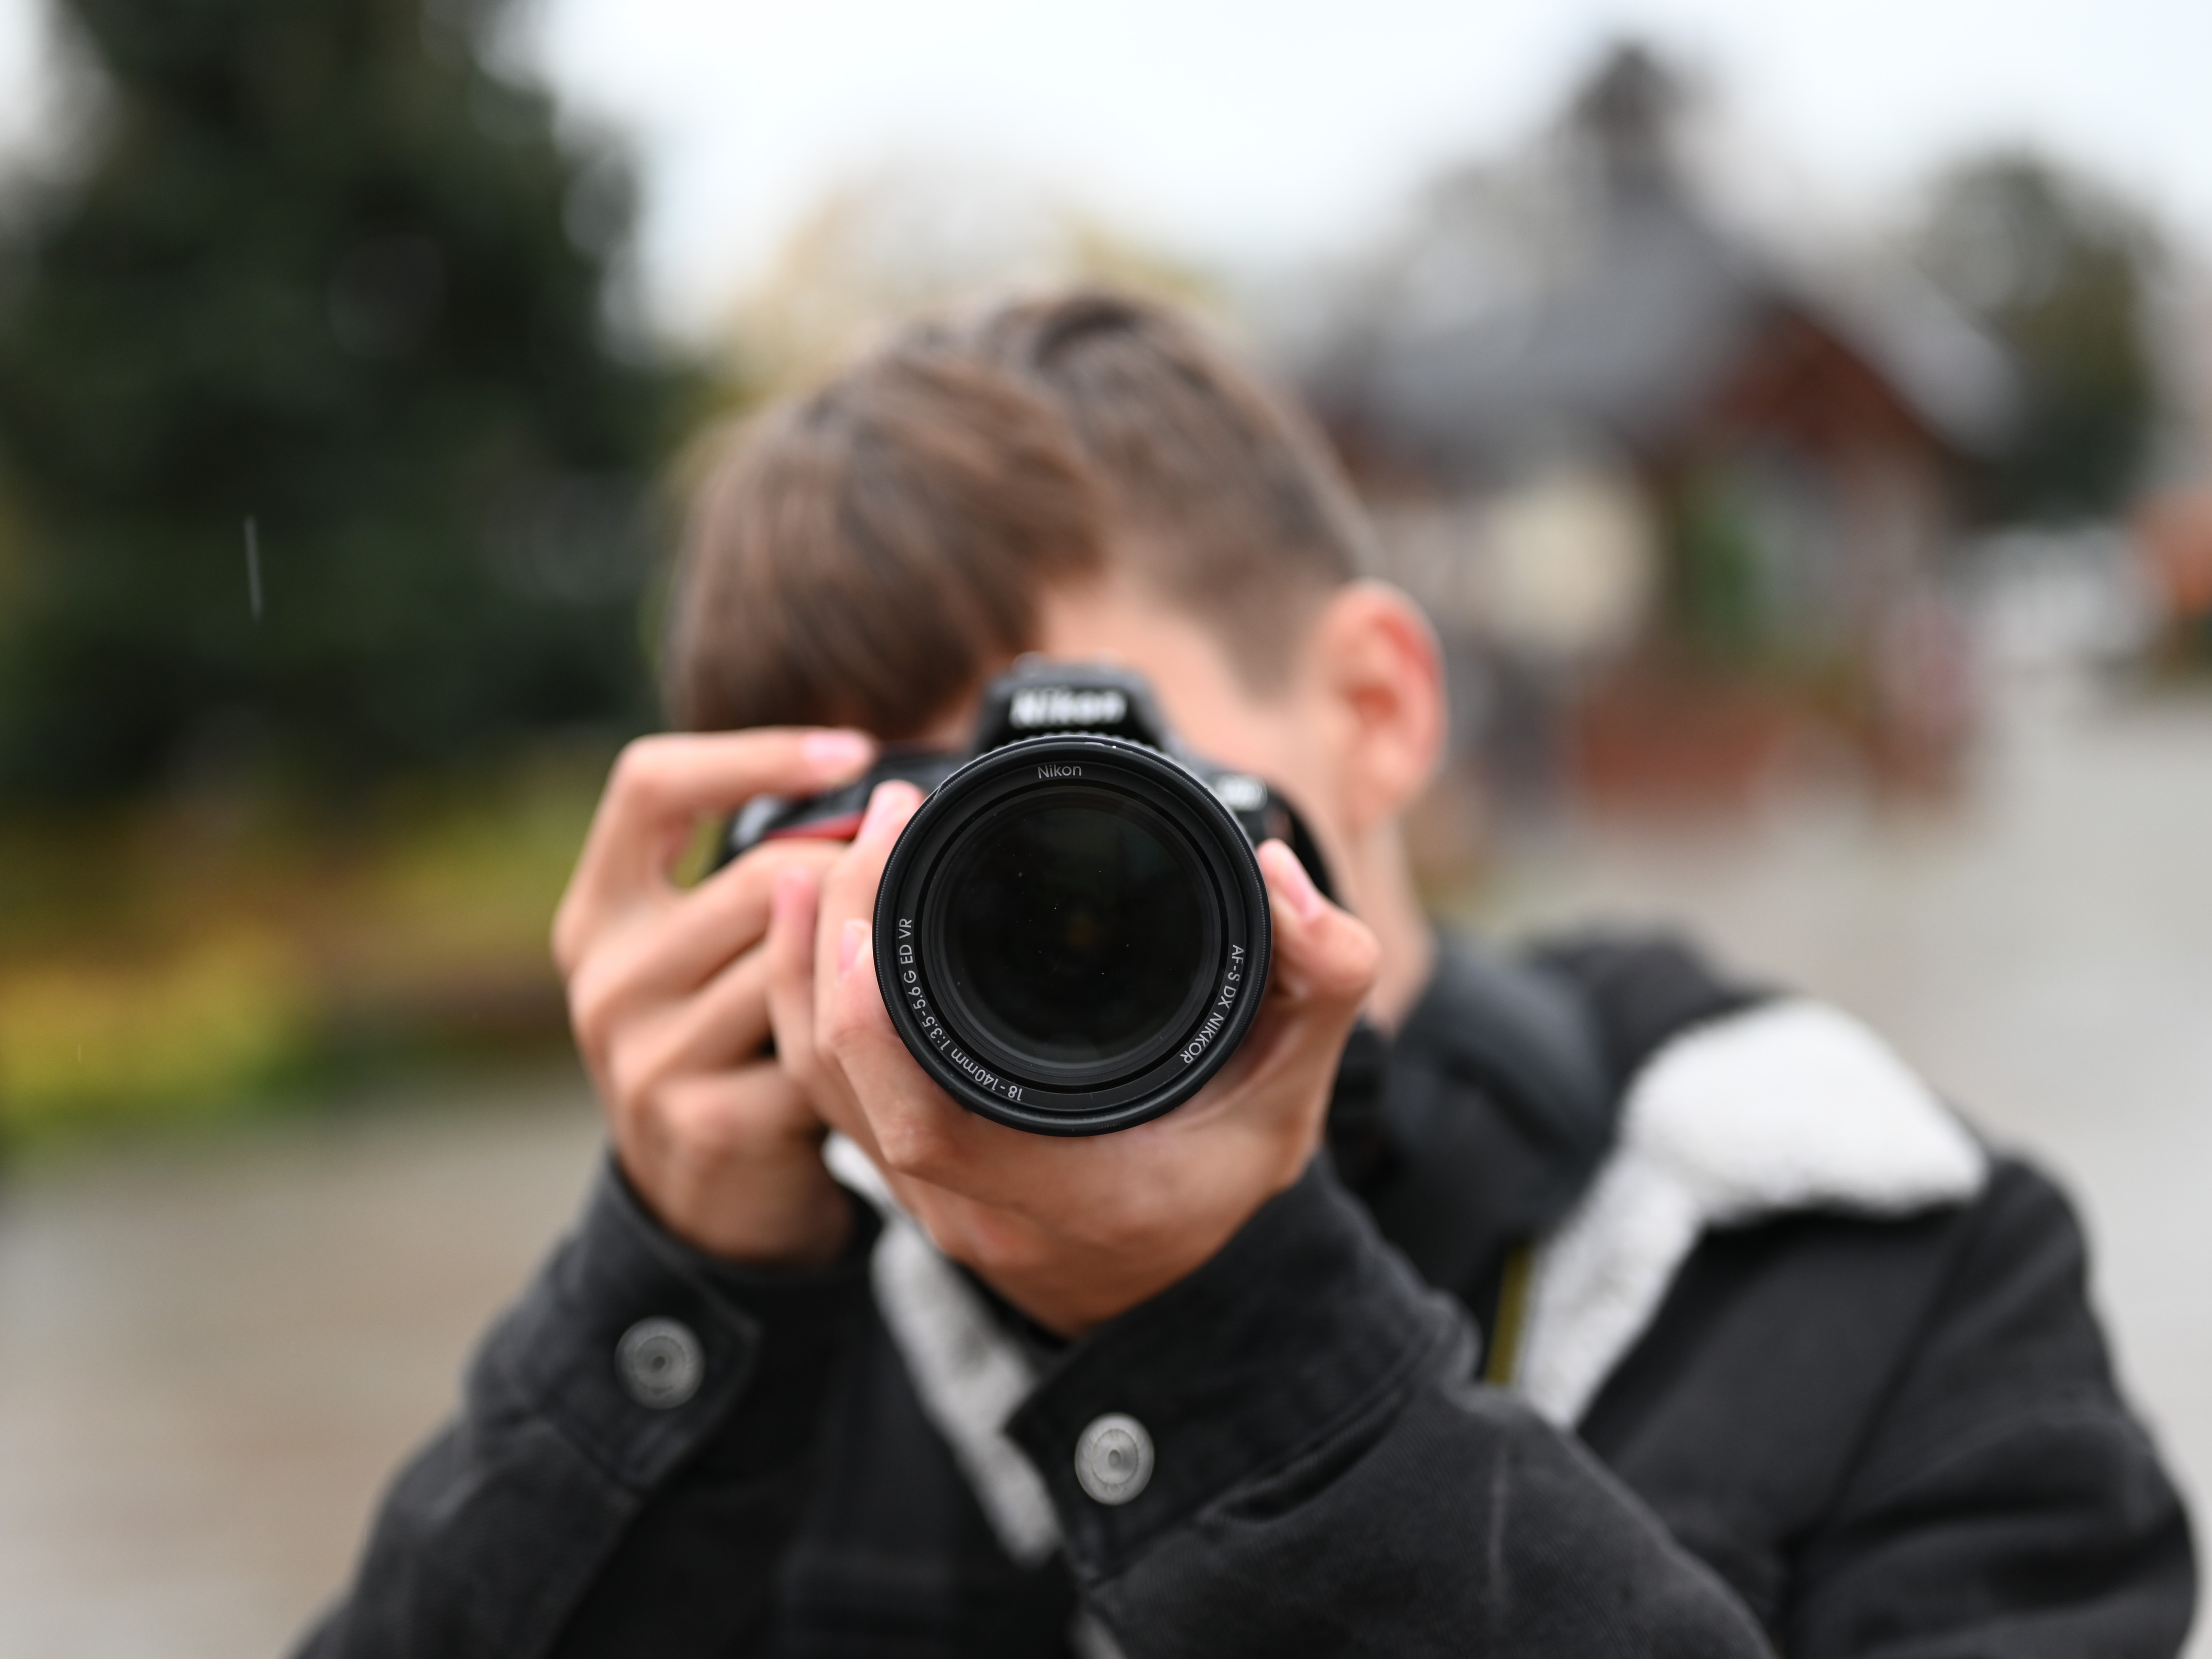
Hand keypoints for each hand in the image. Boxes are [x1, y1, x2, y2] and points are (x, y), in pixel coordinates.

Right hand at [552, 728, 876, 1264]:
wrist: (701, 1198)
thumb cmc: (723, 1040)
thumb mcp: (702, 949)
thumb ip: (744, 871)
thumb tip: (865, 783)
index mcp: (597, 914)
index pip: (650, 784)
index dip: (752, 753)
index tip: (851, 750)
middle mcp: (604, 979)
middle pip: (756, 876)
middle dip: (848, 873)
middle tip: (909, 878)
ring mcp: (645, 1056)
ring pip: (792, 961)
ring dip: (856, 960)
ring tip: (890, 967)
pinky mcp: (704, 1121)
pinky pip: (814, 1051)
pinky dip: (857, 1043)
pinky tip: (878, 1047)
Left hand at [764, 782, 1380, 1334]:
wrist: (1183, 1281)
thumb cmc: (1231, 1177)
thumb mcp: (1301, 1085)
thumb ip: (1323, 978)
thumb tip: (1282, 872)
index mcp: (1073, 1191)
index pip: (930, 1127)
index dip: (875, 1026)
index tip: (873, 905)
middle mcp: (980, 1205)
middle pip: (852, 1085)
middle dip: (837, 943)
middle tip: (880, 816)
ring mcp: (931, 1198)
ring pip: (821, 1086)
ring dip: (806, 968)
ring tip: (828, 850)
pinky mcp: (909, 1175)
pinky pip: (828, 1091)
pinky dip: (809, 1003)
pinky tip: (816, 922)